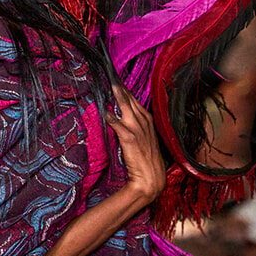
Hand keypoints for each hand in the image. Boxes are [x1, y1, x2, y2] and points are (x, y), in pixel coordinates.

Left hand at [105, 84, 165, 207]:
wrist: (151, 179)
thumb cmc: (148, 162)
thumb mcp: (145, 141)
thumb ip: (137, 130)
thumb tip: (123, 121)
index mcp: (149, 122)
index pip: (136, 102)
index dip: (126, 92)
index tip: (118, 82)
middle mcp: (144, 123)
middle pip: (131, 101)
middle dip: (122, 88)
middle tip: (112, 76)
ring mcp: (138, 129)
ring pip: (126, 107)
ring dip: (118, 96)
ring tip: (111, 84)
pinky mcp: (130, 138)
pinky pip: (118, 124)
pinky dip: (111, 117)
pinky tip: (105, 111)